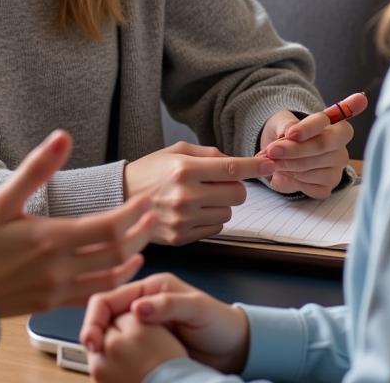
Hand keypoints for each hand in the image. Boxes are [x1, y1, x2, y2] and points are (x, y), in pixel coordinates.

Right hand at [0, 130, 155, 316]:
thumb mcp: (1, 201)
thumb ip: (35, 169)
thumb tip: (62, 137)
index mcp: (51, 239)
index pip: (108, 228)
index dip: (132, 214)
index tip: (144, 199)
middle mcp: (60, 268)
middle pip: (117, 254)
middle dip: (140, 234)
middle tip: (152, 216)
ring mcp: (57, 290)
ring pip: (109, 278)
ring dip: (132, 259)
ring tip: (144, 241)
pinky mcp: (50, 304)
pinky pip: (92, 295)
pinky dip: (113, 282)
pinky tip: (118, 271)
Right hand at [82, 273, 248, 374]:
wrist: (235, 349)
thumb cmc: (219, 323)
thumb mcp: (197, 308)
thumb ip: (168, 304)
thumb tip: (137, 307)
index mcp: (151, 288)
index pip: (112, 296)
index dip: (97, 316)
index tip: (93, 339)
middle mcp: (143, 304)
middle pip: (105, 314)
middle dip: (94, 331)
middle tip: (92, 353)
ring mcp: (144, 326)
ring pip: (110, 332)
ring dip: (101, 345)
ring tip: (97, 363)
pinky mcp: (148, 346)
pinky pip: (123, 349)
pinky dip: (113, 357)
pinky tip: (111, 368)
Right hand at [124, 142, 273, 244]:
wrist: (121, 196)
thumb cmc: (151, 170)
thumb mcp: (176, 151)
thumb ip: (209, 154)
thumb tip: (236, 161)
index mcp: (185, 170)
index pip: (231, 169)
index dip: (254, 166)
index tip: (269, 164)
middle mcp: (185, 196)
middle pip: (237, 194)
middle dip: (234, 187)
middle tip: (218, 183)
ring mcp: (183, 220)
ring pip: (228, 214)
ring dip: (221, 204)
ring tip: (200, 197)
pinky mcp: (181, 237)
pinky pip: (216, 229)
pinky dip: (211, 219)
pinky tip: (193, 210)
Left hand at [259, 107, 355, 198]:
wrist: (282, 153)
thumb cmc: (287, 133)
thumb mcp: (283, 123)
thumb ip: (285, 125)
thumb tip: (289, 131)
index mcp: (333, 126)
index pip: (327, 123)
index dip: (307, 128)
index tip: (290, 134)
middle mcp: (339, 149)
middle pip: (321, 146)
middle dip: (294, 149)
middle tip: (272, 151)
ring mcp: (335, 170)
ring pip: (312, 169)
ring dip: (287, 165)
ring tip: (271, 161)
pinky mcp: (326, 188)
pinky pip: (309, 187)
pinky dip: (291, 180)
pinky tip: (282, 173)